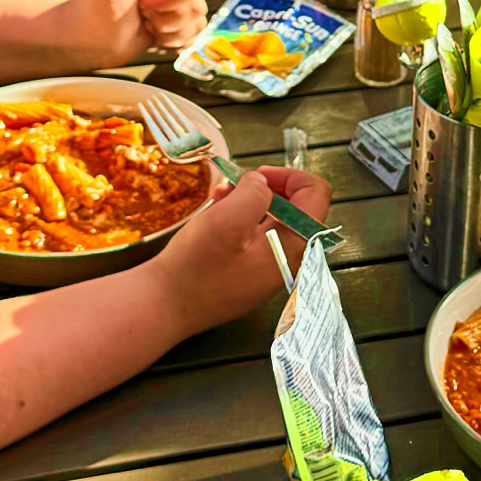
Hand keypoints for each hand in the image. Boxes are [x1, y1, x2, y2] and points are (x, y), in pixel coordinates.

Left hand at [59, 0, 207, 61]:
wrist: (89, 40)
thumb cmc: (94, 9)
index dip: (166, 3)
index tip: (142, 2)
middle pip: (196, 6)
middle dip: (168, 20)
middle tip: (142, 14)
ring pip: (197, 21)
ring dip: (170, 33)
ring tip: (146, 24)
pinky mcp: (178, 19)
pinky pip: (194, 34)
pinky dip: (173, 42)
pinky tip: (153, 34)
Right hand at [152, 165, 333, 335]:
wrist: (164, 306)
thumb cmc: (196, 263)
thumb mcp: (228, 218)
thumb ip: (255, 193)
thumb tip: (262, 183)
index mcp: (292, 247)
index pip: (316, 197)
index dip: (290, 175)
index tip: (258, 174)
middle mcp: (286, 260)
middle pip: (295, 209)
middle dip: (267, 188)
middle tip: (235, 182)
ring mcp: (265, 271)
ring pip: (271, 222)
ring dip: (249, 202)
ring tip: (220, 194)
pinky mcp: (246, 276)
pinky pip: (253, 239)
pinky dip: (239, 220)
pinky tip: (215, 212)